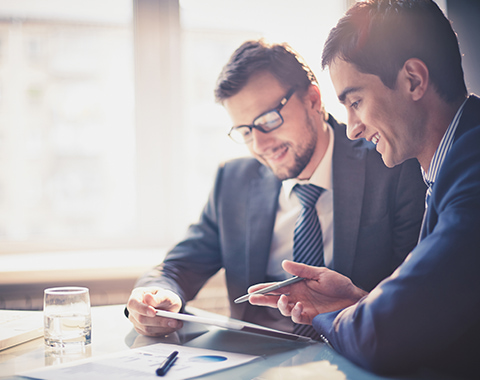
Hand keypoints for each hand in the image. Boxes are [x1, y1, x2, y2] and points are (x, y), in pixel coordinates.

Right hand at [126, 287, 182, 335]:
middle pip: (141, 318)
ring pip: (147, 328)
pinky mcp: (142, 330)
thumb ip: (158, 297)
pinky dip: (164, 331)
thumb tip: (148, 297)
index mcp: (136, 296)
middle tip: (174, 321)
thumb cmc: (164, 297)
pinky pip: (152, 333)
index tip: (154, 312)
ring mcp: (136, 321)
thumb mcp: (165, 294)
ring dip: (163, 327)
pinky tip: (173, 327)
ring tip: (177, 323)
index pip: (133, 303)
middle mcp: (134, 309)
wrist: (166, 304)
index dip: (142, 309)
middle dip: (158, 321)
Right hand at [248, 260, 366, 324]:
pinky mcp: (311, 317)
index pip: (277, 287)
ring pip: (284, 309)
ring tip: (282, 300)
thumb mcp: (320, 273)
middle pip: (275, 299)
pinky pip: (297, 317)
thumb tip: (284, 264)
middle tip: (252, 299)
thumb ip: (301, 270)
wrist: (353, 299)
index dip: (264, 288)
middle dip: (263, 299)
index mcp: (298, 285)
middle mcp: (298, 297)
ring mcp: (303, 307)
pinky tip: (298, 306)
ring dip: (280, 305)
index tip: (252, 290)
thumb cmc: (339, 284)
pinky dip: (295, 313)